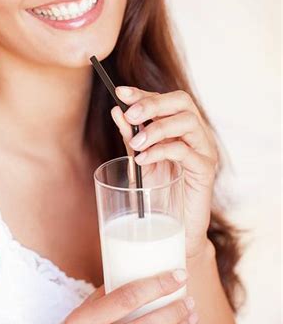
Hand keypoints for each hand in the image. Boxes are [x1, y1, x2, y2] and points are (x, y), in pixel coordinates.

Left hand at [111, 86, 217, 258]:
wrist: (171, 230)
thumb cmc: (157, 194)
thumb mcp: (140, 160)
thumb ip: (131, 136)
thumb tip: (118, 110)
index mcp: (180, 128)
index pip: (165, 100)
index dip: (142, 93)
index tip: (120, 92)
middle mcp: (195, 134)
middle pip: (182, 102)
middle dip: (153, 103)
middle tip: (131, 114)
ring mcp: (204, 151)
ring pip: (187, 121)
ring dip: (157, 128)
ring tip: (135, 144)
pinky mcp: (205, 171)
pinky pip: (186, 151)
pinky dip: (162, 150)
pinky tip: (144, 159)